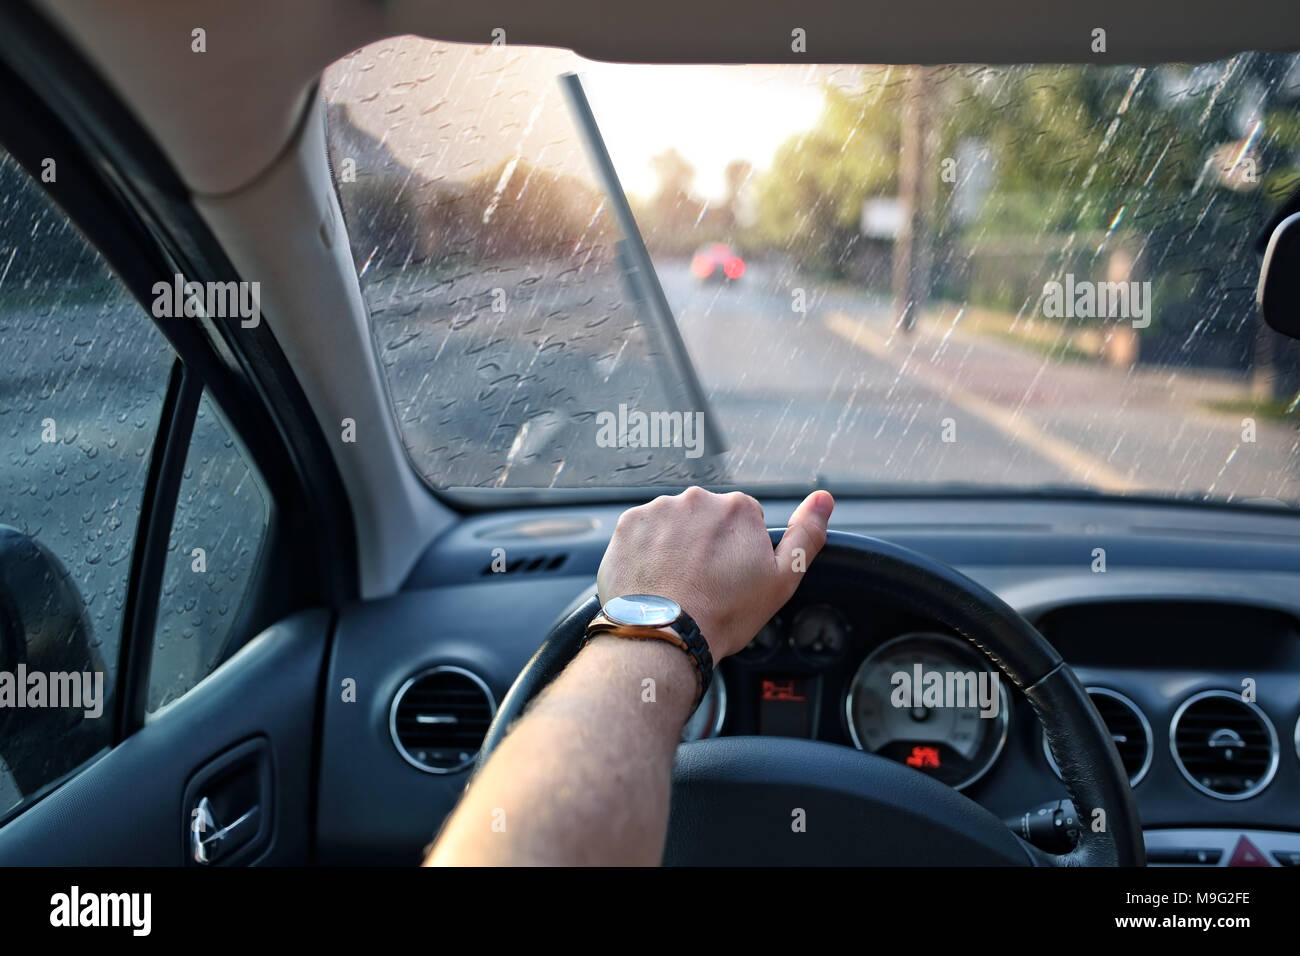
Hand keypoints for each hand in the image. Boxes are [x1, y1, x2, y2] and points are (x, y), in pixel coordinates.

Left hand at [596, 487, 834, 659]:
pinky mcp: (627, 525)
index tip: (730, 577)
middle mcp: (696, 499)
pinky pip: (643, 532)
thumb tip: (824, 498)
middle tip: (703, 583)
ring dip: (675, 546)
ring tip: (676, 584)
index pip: (743, 523)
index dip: (739, 553)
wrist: (664, 635)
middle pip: (707, 520)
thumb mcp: (781, 580)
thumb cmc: (724, 614)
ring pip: (673, 524)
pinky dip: (647, 551)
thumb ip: (807, 535)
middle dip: (706, 545)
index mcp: (737, 508)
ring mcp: (658, 510)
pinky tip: (654, 578)